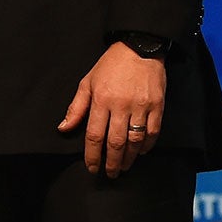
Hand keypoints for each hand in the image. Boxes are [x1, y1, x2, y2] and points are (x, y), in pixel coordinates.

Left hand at [58, 42, 166, 176]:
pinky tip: (140, 152)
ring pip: (134, 140)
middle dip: (111, 162)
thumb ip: (76, 108)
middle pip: (115, 142)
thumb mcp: (87, 82)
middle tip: (110, 173)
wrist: (139, 47)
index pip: (94, 135)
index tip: (92, 167)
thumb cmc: (110, 65)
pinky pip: (152, 132)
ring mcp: (141, 106)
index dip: (92, 155)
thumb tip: (64, 128)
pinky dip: (146, 146)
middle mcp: (121, 105)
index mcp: (101, 100)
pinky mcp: (157, 105)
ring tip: (124, 167)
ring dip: (129, 158)